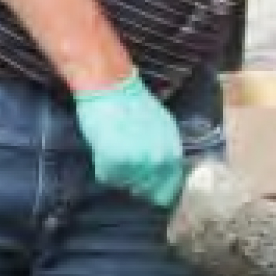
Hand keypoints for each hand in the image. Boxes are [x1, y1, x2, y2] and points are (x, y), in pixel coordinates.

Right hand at [73, 75, 185, 209]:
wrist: (111, 85)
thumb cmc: (134, 101)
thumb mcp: (162, 125)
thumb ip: (165, 149)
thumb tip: (164, 170)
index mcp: (172, 151)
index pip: (170, 186)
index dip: (158, 190)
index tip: (148, 188)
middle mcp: (157, 160)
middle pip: (145, 190)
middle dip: (136, 183)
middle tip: (125, 166)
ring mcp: (136, 162)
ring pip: (125, 184)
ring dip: (119, 175)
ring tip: (114, 154)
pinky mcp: (114, 161)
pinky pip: (107, 177)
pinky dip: (103, 169)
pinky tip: (103, 153)